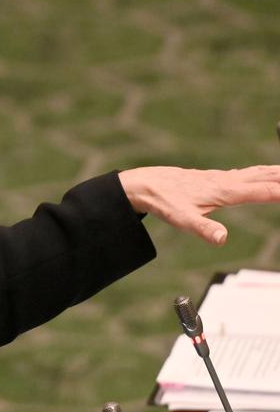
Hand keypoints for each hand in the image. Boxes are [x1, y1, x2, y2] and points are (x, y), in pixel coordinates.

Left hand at [119, 165, 279, 244]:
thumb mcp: (182, 219)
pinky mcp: (215, 178)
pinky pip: (246, 173)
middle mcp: (226, 181)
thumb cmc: (163, 201)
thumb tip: (222, 239)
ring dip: (277, 172)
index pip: (263, 190)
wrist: (145, 184)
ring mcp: (221, 178)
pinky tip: (263, 174)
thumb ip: (203, 229)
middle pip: (265, 176)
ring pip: (256, 172)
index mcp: (224, 191)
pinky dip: (262, 172)